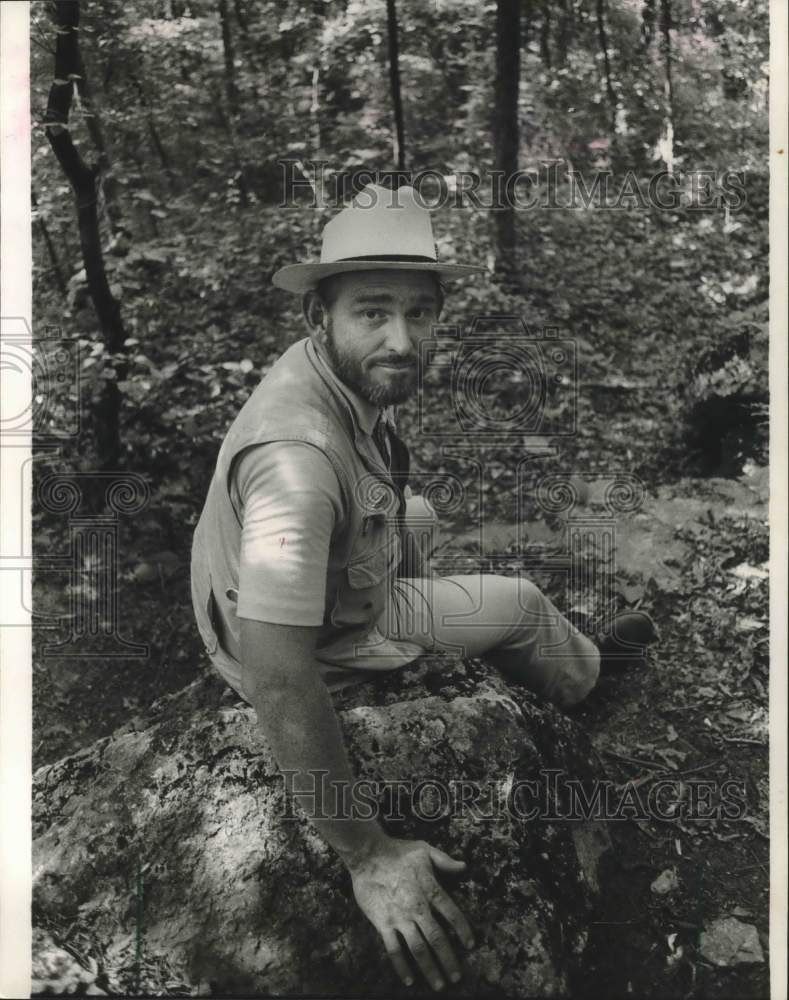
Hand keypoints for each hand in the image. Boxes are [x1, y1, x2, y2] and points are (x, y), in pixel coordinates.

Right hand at [348, 836, 473, 990]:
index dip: (463, 930)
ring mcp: (400, 918)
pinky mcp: (383, 923)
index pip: (452, 914)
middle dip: (449, 959)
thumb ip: (445, 861)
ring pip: (418, 948)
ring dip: (430, 968)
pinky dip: (402, 966)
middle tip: (456, 977)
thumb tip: (464, 866)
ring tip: (439, 984)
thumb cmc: (398, 851)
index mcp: (430, 889)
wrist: (368, 855)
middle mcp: (417, 907)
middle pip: (437, 938)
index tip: (471, 945)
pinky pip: (394, 949)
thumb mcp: (425, 850)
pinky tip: (409, 979)